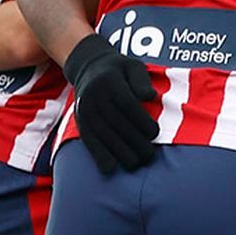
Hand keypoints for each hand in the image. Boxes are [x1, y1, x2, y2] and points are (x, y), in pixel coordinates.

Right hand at [62, 34, 159, 173]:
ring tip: (136, 163)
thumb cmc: (119, 69)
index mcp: (109, 81)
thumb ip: (141, 80)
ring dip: (119, 152)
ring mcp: (84, 110)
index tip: (155, 133)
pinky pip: (88, 140)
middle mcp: (94, 96)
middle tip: (150, 155)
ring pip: (102, 135)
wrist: (88, 67)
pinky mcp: (80, 122)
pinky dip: (98, 155)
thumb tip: (150, 96)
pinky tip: (109, 168)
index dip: (141, 121)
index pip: (127, 104)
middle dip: (134, 141)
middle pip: (115, 123)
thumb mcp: (133, 66)